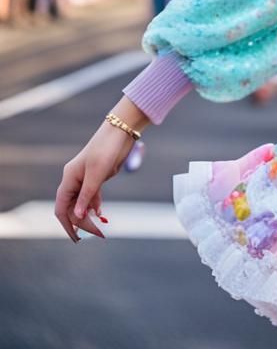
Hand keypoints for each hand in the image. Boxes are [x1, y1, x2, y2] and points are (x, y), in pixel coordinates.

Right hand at [54, 119, 136, 241]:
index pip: (62, 208)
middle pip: (73, 207)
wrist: (120, 132)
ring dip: (89, 216)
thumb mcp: (96, 174)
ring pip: (82, 203)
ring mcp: (86, 179)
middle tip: (97, 233)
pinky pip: (92, 195)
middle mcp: (74, 180)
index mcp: (69, 179)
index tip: (76, 237)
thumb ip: (87, 195)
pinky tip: (100, 214)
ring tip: (99, 229)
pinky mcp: (98, 176)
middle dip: (82, 222)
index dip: (67, 224)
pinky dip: (96, 205)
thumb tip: (77, 216)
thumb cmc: (106, 149)